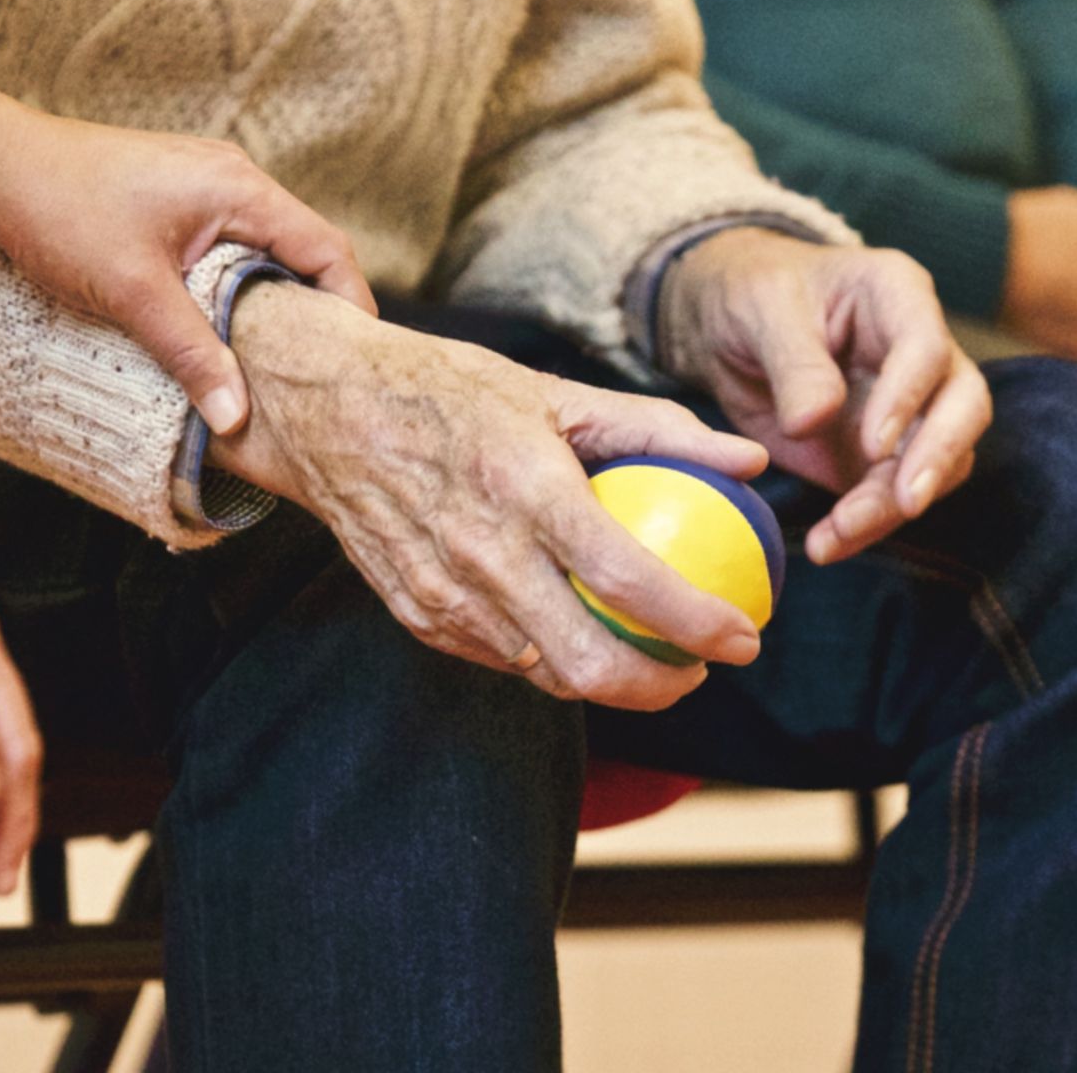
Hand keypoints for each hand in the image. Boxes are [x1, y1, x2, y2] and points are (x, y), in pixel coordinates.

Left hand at [0, 112, 376, 435]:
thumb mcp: (133, 293)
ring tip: (272, 364)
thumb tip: (237, 418)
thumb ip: (193, 354)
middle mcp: (233, 179)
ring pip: (263, 252)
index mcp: (240, 189)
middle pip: (303, 252)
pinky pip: (229, 247)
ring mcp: (204, 185)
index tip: (354, 364)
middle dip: (315, 313)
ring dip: (270, 303)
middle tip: (318, 376)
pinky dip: (235, 288)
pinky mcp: (176, 199)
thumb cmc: (60, 211)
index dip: (351, 308)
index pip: (327, 250)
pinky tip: (219, 330)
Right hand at [208, 281, 769, 710]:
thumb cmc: (449, 390)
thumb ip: (658, 428)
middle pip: (588, 663)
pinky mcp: (418, 614)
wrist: (326, 409)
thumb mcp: (555, 391)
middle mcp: (483, 553)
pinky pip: (500, 658)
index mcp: (526, 488)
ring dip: (608, 680)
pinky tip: (576, 633)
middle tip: (700, 669)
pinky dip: (548, 657)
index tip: (743, 637)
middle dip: (661, 687)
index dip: (698, 623)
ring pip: (545, 674)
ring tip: (648, 656)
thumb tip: (750, 460)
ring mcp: (444, 594)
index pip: (628, 580)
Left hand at [656, 230, 991, 565]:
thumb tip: (814, 421)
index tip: (873, 443)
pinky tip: (828, 544)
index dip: (908, 397)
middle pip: (963, 406)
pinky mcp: (884, 455)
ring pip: (937, 462)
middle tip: (906, 503)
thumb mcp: (761, 312)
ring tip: (838, 534)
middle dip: (938, 458)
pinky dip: (866, 525)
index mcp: (897, 295)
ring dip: (894, 505)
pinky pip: (893, 495)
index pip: (927, 347)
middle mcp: (921, 352)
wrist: (726, 326)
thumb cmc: (752, 294)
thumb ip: (793, 363)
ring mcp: (911, 407)